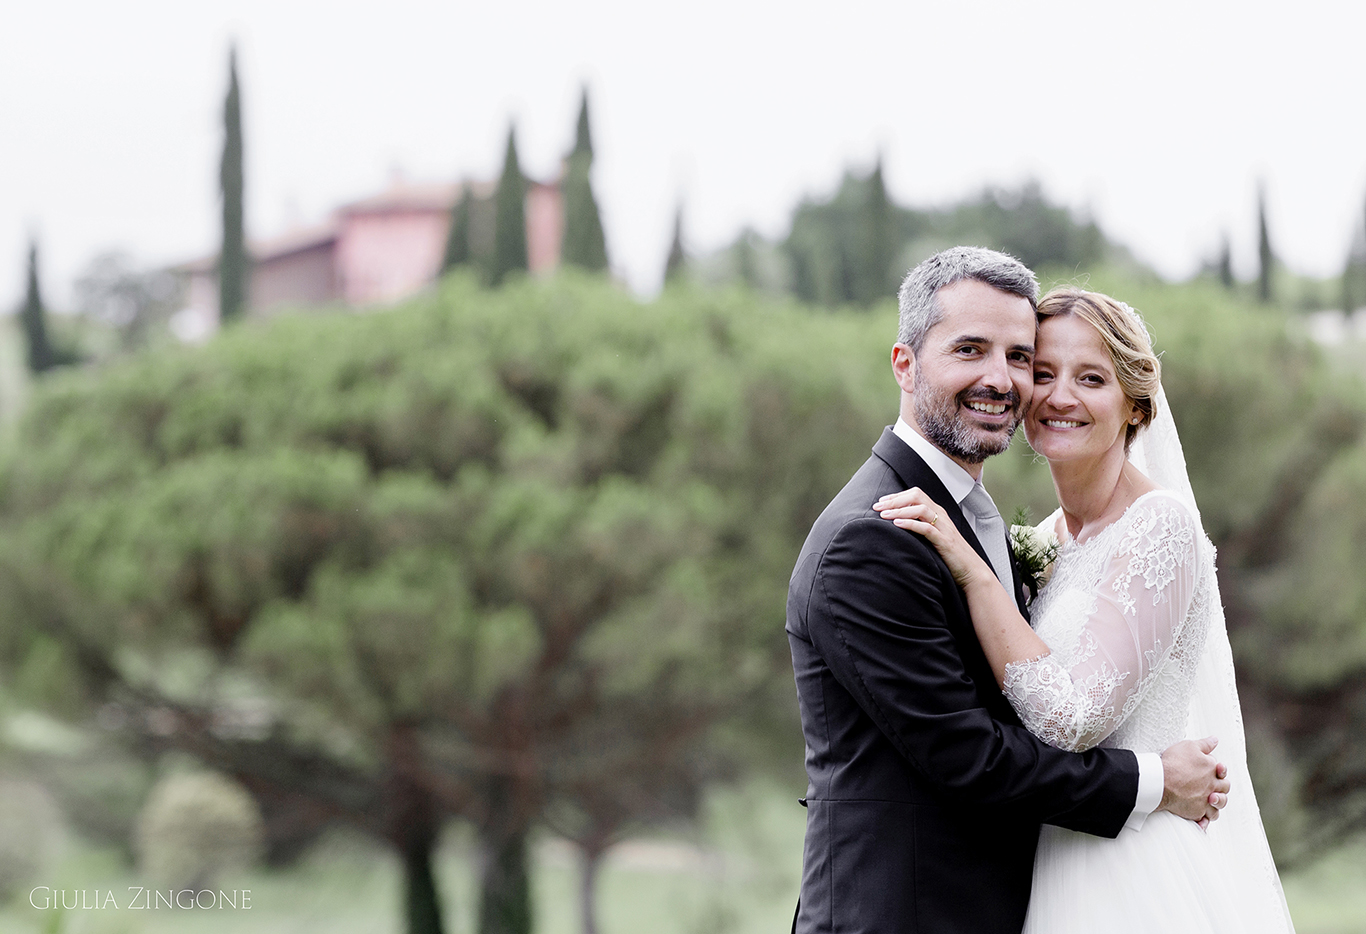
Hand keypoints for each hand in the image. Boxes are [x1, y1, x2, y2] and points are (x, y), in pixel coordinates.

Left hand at [873, 488, 990, 589]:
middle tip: (878, 506)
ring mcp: (944, 528)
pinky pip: (926, 528)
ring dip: (899, 510)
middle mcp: (941, 516)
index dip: (897, 496)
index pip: (916, 494)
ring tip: (883, 515)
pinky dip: (910, 524)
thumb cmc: (951, 556)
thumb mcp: (934, 536)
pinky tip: (897, 524)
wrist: (972, 571)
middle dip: (895, 500)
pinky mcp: (944, 541)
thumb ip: (921, 527)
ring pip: (921, 510)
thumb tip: (899, 524)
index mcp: (938, 513)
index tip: (881, 501)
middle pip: (917, 497)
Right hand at [1159, 736, 1230, 827]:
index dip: (1219, 771)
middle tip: (1211, 786)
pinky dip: (1204, 823)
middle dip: (1220, 788)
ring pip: (1217, 807)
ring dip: (1215, 805)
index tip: (1213, 769)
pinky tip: (1202, 823)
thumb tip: (1215, 740)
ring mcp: (1205, 801)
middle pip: (1224, 790)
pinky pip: (1203, 821)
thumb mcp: (1189, 746)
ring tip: (1209, 803)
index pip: (1222, 772)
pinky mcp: (1196, 813)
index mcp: (1212, 771)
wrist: (1161, 781)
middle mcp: (1212, 787)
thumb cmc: (1174, 762)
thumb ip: (1204, 744)